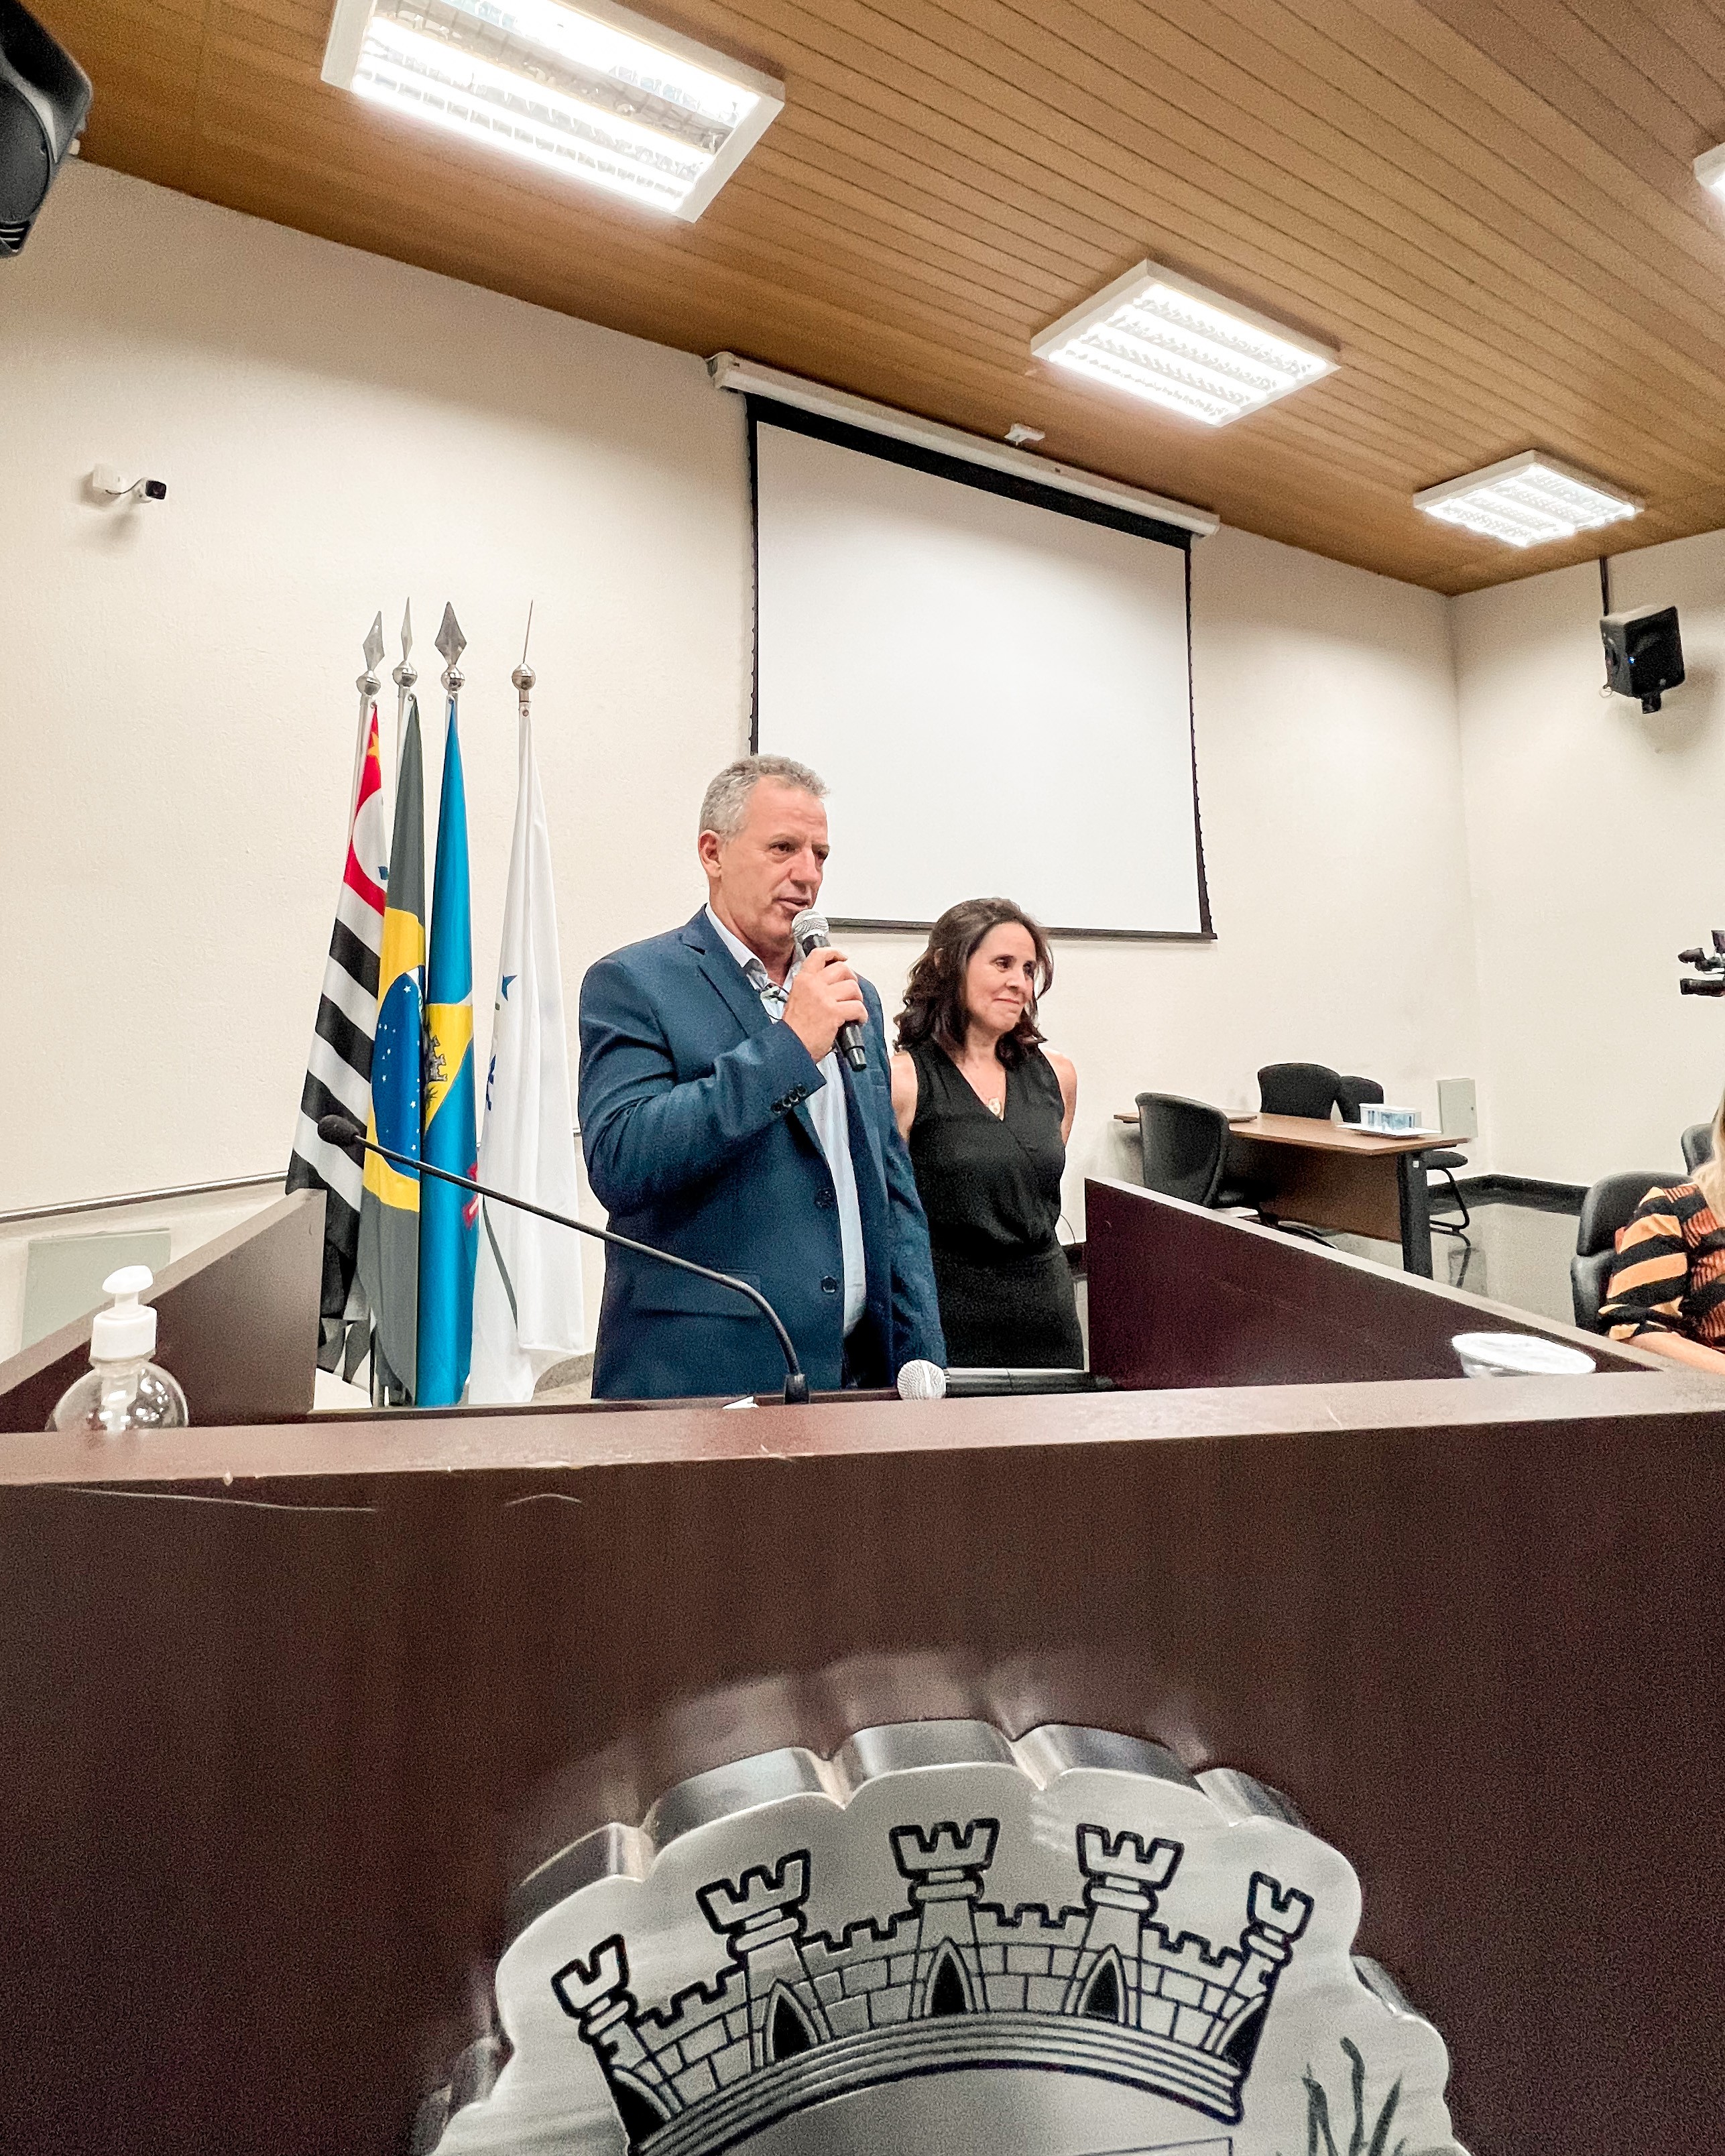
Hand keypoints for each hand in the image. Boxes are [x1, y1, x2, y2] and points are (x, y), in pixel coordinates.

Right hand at [783, 945, 866, 1063]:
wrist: (790, 1047)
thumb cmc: (794, 1030)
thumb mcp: (796, 999)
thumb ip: (811, 988)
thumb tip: (832, 987)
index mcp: (803, 980)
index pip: (819, 955)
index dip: (835, 953)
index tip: (843, 957)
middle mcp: (813, 985)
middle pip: (842, 969)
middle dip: (852, 980)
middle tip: (851, 992)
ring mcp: (823, 998)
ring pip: (853, 988)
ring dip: (857, 999)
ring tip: (853, 1009)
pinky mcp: (834, 1012)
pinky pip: (857, 1007)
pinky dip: (861, 1015)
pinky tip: (857, 1020)